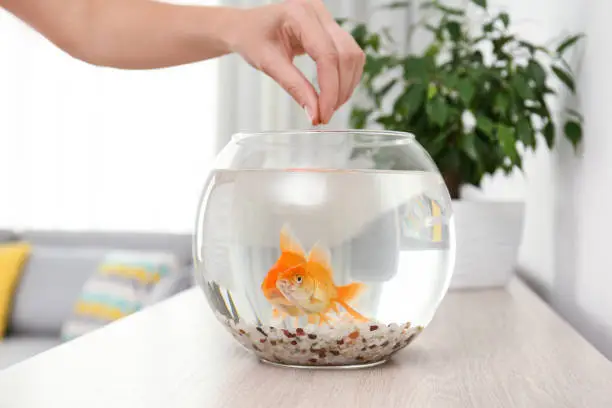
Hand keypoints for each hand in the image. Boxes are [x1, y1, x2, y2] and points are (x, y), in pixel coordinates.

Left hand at [228, 0, 365, 124]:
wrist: (246, 27)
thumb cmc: (251, 38)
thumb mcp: (268, 63)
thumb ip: (293, 87)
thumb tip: (314, 113)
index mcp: (299, 14)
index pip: (327, 54)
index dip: (329, 89)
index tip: (323, 114)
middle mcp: (318, 12)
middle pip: (345, 55)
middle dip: (339, 90)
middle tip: (325, 115)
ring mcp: (328, 19)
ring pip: (353, 55)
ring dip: (346, 85)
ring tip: (329, 106)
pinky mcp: (332, 30)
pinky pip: (350, 55)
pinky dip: (345, 77)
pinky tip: (333, 93)